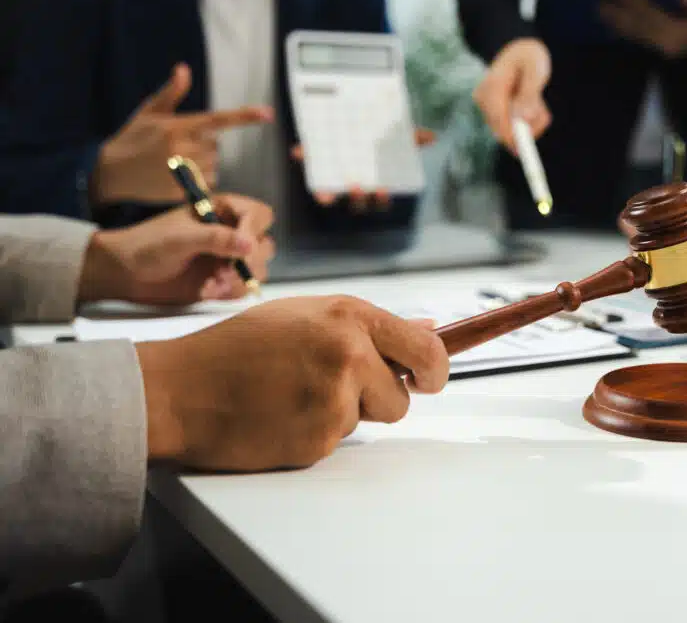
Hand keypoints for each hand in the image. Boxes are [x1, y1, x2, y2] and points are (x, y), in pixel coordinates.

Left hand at [79, 194, 275, 305]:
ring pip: (258, 270)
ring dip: (237, 280)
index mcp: (222, 210)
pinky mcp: (222, 280)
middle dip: (248, 261)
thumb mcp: (180, 238)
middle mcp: (230, 233)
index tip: (242, 248)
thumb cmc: (147, 245)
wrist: (125, 274)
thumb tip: (250, 245)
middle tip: (225, 270)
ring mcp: (227, 258)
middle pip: (265, 244)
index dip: (254, 231)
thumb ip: (216, 239)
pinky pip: (241, 289)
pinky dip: (227, 293)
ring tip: (212, 283)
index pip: (259, 215)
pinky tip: (205, 290)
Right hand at [94, 63, 274, 204]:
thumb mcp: (149, 112)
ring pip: (214, 165)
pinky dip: (199, 180)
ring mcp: (183, 173)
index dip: (244, 116)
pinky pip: (207, 183)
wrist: (111, 172)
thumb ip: (171, 93)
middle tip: (177, 147)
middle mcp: (182, 149)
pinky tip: (177, 176)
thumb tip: (184, 69)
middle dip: (203, 145)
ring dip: (203, 163)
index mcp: (177, 127)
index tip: (267, 113)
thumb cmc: (132, 138)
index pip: (217, 120)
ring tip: (176, 162)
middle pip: (215, 146)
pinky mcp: (183, 192)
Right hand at [135, 296, 449, 470]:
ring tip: (296, 395)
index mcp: (348, 317)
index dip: (435, 369)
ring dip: (344, 415)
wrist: (181, 389)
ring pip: (368, 420)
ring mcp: (334, 399)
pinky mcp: (317, 440)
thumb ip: (365, 325)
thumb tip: (427, 327)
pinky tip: (281, 416)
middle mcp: (348, 354)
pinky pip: (336, 442)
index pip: (425, 349)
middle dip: (384, 399)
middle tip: (346, 392)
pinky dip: (315, 434)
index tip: (430, 378)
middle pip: (403, 396)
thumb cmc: (238, 348)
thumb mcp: (304, 315)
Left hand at [291, 128, 436, 209]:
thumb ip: (412, 137)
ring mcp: (334, 176)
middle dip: (357, 198)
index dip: (381, 198)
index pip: (380, 199)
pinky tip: (297, 151)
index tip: (382, 188)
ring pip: (330, 194)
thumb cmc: (376, 135)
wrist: (352, 117)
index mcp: (374, 180)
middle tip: (357, 186)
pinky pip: (307, 162)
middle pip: (356, 202)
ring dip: (327, 195)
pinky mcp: (317, 163)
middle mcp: (354, 182)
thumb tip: (431, 136)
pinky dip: (303, 156)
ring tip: (326, 194)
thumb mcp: (396, 134)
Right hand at [474, 38, 551, 150]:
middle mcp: (485, 99)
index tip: (525, 150)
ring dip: (531, 123)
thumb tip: (522, 120)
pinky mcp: (495, 113)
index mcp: (491, 87)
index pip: (498, 121)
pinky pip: (514, 127)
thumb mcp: (535, 70)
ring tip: (538, 100)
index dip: (513, 138)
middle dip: (528, 128)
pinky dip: (529, 121)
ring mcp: (488, 107)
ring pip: (511, 131)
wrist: (520, 50)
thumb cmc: (529, 56)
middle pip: (504, 131)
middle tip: (542, 108)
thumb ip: (529, 94)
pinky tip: (533, 103)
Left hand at [599, 0, 686, 57]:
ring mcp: (661, 54)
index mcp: (675, 35)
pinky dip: (628, 35)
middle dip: (617, 17)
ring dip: (618, 26)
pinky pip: (641, 43)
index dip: (633, 4)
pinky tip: (618, 30)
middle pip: (637, 28)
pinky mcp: (660, 59)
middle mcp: (664, 46)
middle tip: (599, 7)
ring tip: (603, 16)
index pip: (650, 16)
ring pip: (636, 37)